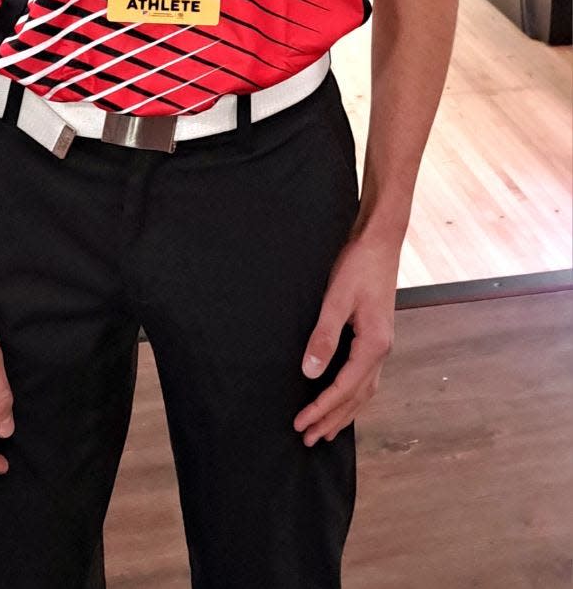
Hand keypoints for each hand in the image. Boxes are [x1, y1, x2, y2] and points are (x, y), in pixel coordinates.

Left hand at [294, 233, 398, 445]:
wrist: (380, 243)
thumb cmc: (359, 266)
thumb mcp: (337, 298)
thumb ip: (324, 336)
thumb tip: (310, 372)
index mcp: (374, 345)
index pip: (344, 388)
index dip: (321, 408)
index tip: (300, 423)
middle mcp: (382, 351)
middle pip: (357, 397)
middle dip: (333, 420)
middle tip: (309, 439)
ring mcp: (382, 345)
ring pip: (364, 391)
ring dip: (344, 412)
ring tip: (325, 430)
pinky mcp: (376, 337)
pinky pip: (366, 377)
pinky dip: (353, 395)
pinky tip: (343, 398)